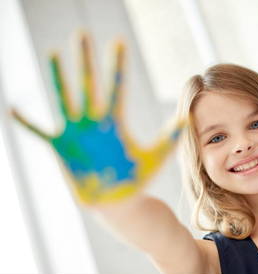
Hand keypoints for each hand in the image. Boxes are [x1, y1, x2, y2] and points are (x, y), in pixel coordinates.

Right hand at [11, 33, 186, 204]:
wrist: (118, 201)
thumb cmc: (137, 179)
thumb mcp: (155, 157)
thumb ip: (169, 138)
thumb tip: (186, 118)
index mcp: (115, 122)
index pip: (116, 87)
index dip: (117, 66)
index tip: (118, 42)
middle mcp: (94, 122)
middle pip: (88, 85)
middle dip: (85, 61)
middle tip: (82, 34)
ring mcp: (76, 133)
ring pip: (65, 99)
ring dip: (59, 78)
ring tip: (54, 54)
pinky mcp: (61, 148)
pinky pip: (39, 132)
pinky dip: (26, 123)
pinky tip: (12, 109)